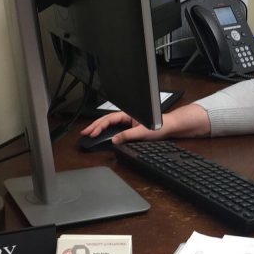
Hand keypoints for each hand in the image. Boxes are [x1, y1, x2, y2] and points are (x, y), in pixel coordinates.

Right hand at [80, 103, 210, 143]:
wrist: (169, 127)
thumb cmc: (158, 126)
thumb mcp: (142, 132)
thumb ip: (127, 136)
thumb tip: (114, 140)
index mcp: (127, 114)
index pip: (109, 119)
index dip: (99, 126)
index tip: (91, 132)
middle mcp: (126, 116)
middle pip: (106, 120)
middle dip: (94, 126)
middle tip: (84, 133)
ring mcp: (127, 121)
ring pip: (110, 123)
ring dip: (99, 128)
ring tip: (89, 133)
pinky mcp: (129, 126)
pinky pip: (115, 127)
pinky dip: (106, 131)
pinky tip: (101, 134)